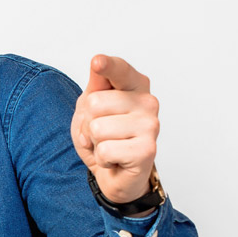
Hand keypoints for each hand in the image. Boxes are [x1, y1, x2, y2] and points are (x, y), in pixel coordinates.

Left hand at [70, 54, 159, 203]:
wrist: (116, 174)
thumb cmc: (104, 137)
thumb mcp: (90, 108)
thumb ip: (96, 86)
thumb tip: (98, 64)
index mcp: (135, 85)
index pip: (119, 70)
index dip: (107, 66)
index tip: (98, 62)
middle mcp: (148, 101)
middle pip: (94, 103)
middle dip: (87, 124)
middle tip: (101, 134)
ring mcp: (150, 125)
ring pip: (97, 128)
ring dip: (94, 143)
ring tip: (108, 146)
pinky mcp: (147, 150)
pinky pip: (105, 150)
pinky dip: (102, 159)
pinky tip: (115, 160)